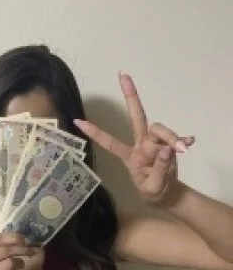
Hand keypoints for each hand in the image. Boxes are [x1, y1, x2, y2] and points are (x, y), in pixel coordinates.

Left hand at [74, 72, 194, 204]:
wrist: (166, 194)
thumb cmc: (151, 190)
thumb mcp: (153, 187)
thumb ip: (160, 169)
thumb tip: (168, 148)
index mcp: (130, 156)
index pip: (110, 143)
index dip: (95, 133)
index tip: (78, 121)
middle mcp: (140, 144)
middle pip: (137, 117)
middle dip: (131, 96)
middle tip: (123, 75)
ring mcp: (155, 142)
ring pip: (159, 128)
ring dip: (171, 136)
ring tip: (183, 149)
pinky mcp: (169, 144)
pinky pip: (177, 138)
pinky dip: (184, 140)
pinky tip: (190, 142)